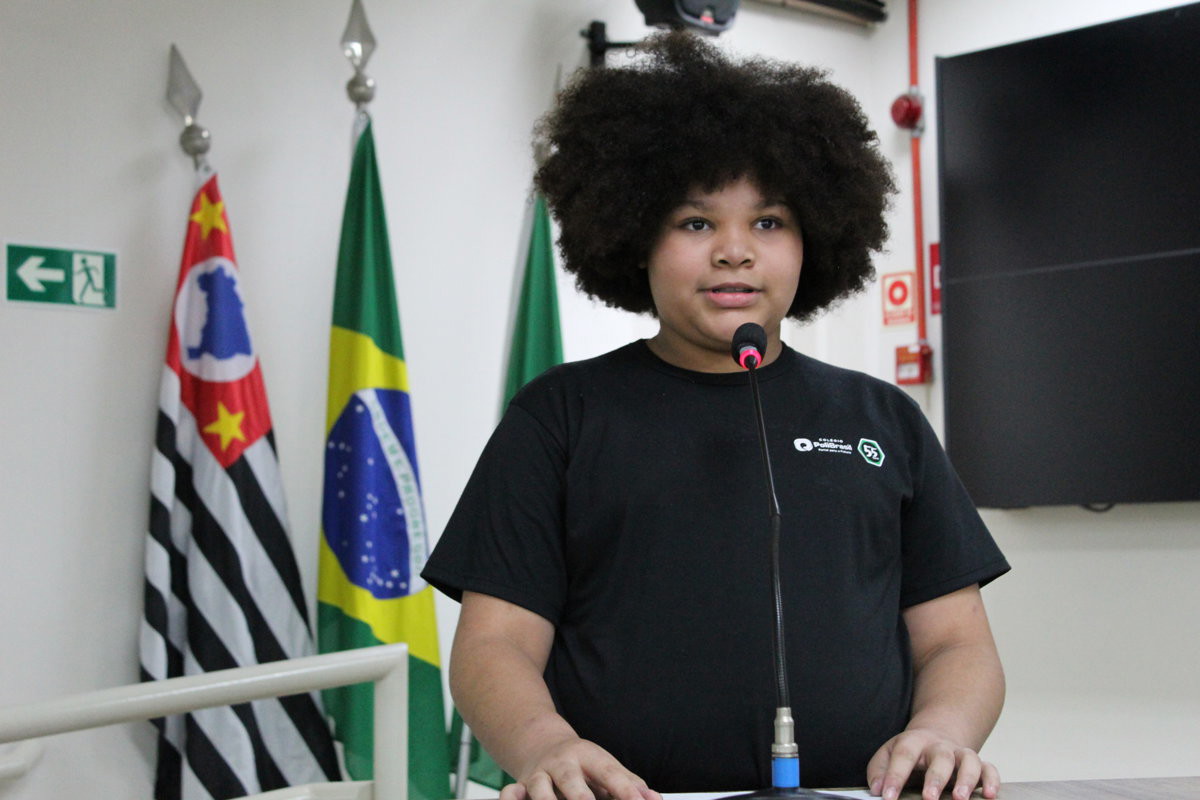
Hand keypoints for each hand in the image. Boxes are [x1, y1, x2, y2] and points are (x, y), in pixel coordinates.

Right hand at [499, 735, 661, 799]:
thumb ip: (629, 784)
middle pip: (573, 783)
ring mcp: (539, 776)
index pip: (610, 774)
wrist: (540, 743)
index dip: (626, 790)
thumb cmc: (582, 764)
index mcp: (588, 757)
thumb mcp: (606, 767)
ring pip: (540, 791)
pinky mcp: (520, 787)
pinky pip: (512, 796)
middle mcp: (562, 764)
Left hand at [866, 727, 999, 799]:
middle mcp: (939, 746)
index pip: (903, 755)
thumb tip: (877, 789)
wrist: (935, 736)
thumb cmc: (909, 752)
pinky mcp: (978, 764)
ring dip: (966, 779)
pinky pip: (989, 768)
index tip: (888, 797)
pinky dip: (992, 780)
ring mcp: (960, 754)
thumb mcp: (888, 754)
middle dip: (936, 778)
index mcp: (913, 742)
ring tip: (960, 799)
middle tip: (929, 798)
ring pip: (969, 760)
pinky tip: (990, 795)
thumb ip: (879, 770)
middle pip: (940, 757)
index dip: (895, 776)